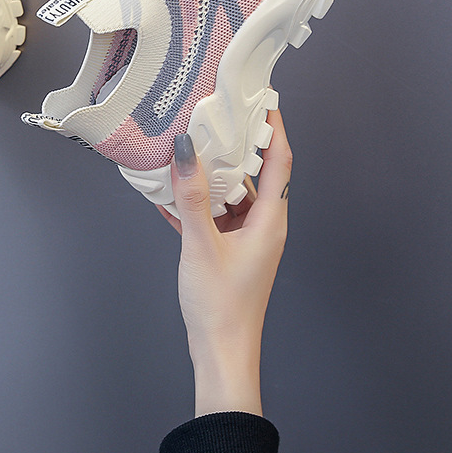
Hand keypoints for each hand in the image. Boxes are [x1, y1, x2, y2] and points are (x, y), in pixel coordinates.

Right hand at [159, 108, 291, 416]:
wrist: (220, 353)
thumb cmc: (220, 305)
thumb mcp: (201, 244)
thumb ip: (191, 195)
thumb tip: (185, 149)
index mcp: (270, 221)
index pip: (279, 163)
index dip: (274, 129)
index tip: (262, 100)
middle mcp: (264, 225)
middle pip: (256, 173)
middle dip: (238, 145)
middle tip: (217, 116)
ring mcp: (248, 238)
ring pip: (234, 194)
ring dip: (214, 174)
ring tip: (190, 149)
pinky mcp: (230, 250)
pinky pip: (218, 215)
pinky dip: (200, 202)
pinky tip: (172, 193)